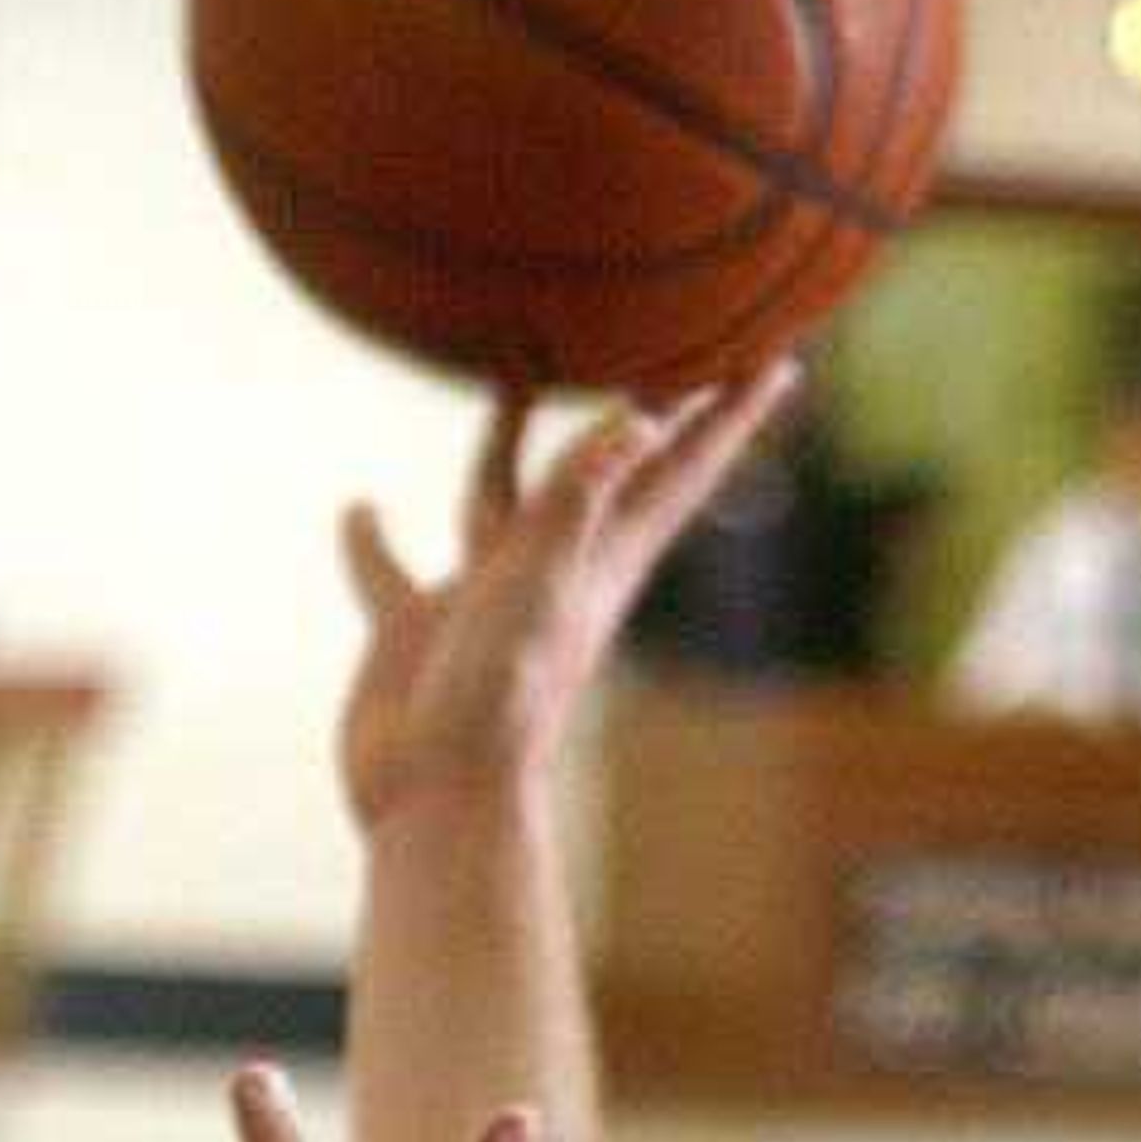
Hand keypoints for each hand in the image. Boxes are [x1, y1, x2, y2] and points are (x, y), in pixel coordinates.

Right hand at [337, 371, 799, 829]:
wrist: (434, 796)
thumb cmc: (497, 696)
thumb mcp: (541, 584)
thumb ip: (578, 500)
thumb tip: (642, 420)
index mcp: (602, 558)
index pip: (681, 468)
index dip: (728, 413)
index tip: (781, 359)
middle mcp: (553, 570)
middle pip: (616, 471)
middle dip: (653, 411)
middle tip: (680, 346)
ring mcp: (488, 598)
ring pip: (506, 496)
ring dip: (511, 438)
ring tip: (512, 371)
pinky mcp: (422, 628)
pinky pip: (393, 570)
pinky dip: (374, 540)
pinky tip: (359, 509)